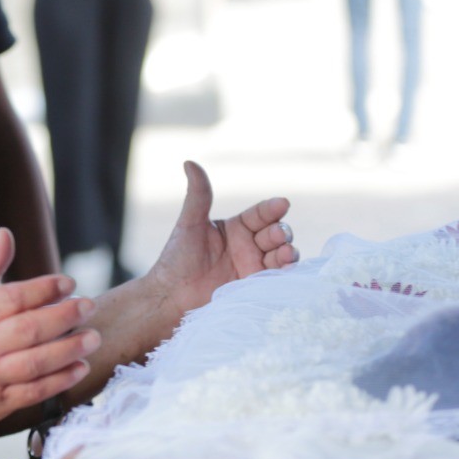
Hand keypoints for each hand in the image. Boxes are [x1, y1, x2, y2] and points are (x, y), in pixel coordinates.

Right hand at [0, 229, 97, 429]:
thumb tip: (6, 234)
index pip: (11, 299)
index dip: (43, 289)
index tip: (68, 282)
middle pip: (28, 331)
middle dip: (63, 317)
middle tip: (88, 306)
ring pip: (34, 364)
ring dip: (67, 351)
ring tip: (92, 337)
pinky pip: (33, 393)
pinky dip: (60, 381)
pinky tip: (80, 368)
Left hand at [146, 161, 295, 319]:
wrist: (171, 296)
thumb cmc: (177, 258)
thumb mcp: (190, 224)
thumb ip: (197, 195)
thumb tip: (189, 162)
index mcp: (236, 228)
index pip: (260, 214)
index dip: (272, 209)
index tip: (282, 203)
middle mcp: (249, 245)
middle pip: (275, 233)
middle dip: (280, 232)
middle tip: (278, 234)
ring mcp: (254, 267)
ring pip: (281, 254)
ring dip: (287, 251)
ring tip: (285, 252)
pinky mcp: (256, 287)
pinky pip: (277, 278)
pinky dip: (286, 273)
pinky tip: (287, 269)